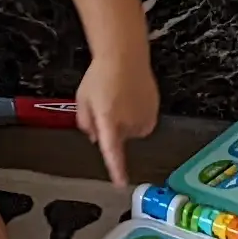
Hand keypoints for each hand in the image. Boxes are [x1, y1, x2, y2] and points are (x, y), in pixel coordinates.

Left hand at [75, 55, 159, 192]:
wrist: (124, 55)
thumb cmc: (101, 75)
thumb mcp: (83, 100)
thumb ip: (86, 123)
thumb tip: (94, 137)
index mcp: (109, 121)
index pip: (113, 152)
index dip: (117, 170)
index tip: (121, 183)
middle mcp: (129, 122)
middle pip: (119, 138)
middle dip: (111, 128)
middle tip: (105, 106)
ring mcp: (144, 117)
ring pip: (132, 131)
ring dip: (125, 121)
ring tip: (119, 100)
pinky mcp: (155, 111)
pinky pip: (143, 122)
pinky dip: (136, 115)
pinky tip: (131, 98)